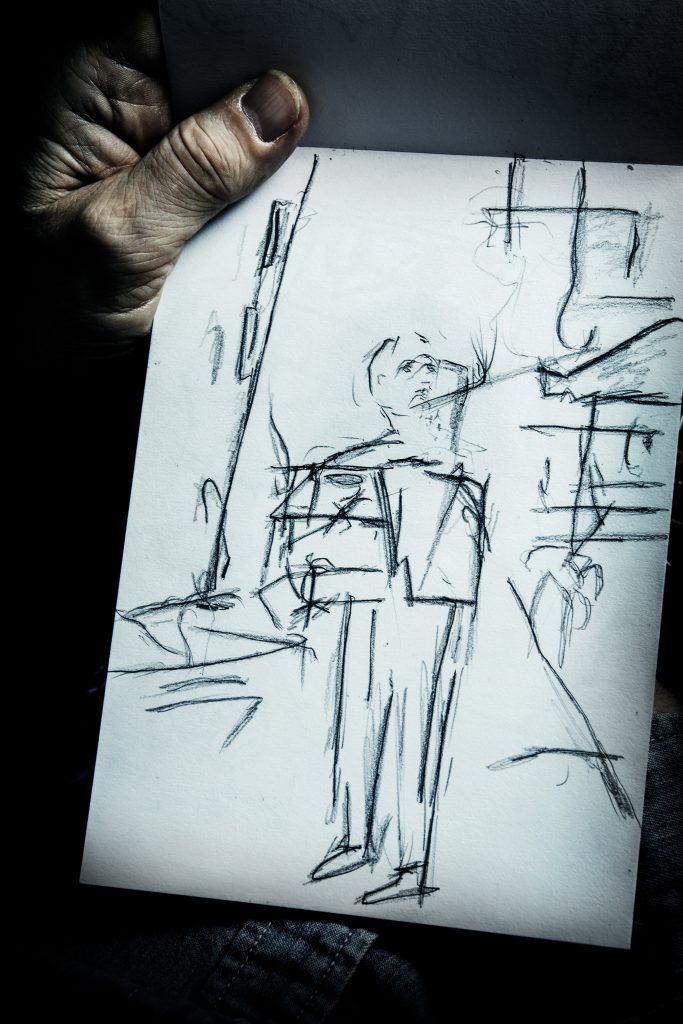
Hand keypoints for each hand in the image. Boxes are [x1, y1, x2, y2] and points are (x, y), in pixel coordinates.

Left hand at [22, 5, 308, 356]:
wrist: (37, 367)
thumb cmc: (47, 307)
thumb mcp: (122, 237)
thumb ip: (198, 168)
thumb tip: (278, 104)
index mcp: (84, 88)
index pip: (176, 20)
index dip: (239, 25)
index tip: (299, 46)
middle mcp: (118, 104)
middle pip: (213, 60)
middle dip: (265, 87)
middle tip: (315, 119)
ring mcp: (152, 149)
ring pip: (232, 115)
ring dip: (270, 141)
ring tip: (310, 161)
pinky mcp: (177, 189)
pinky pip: (234, 168)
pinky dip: (263, 183)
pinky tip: (289, 195)